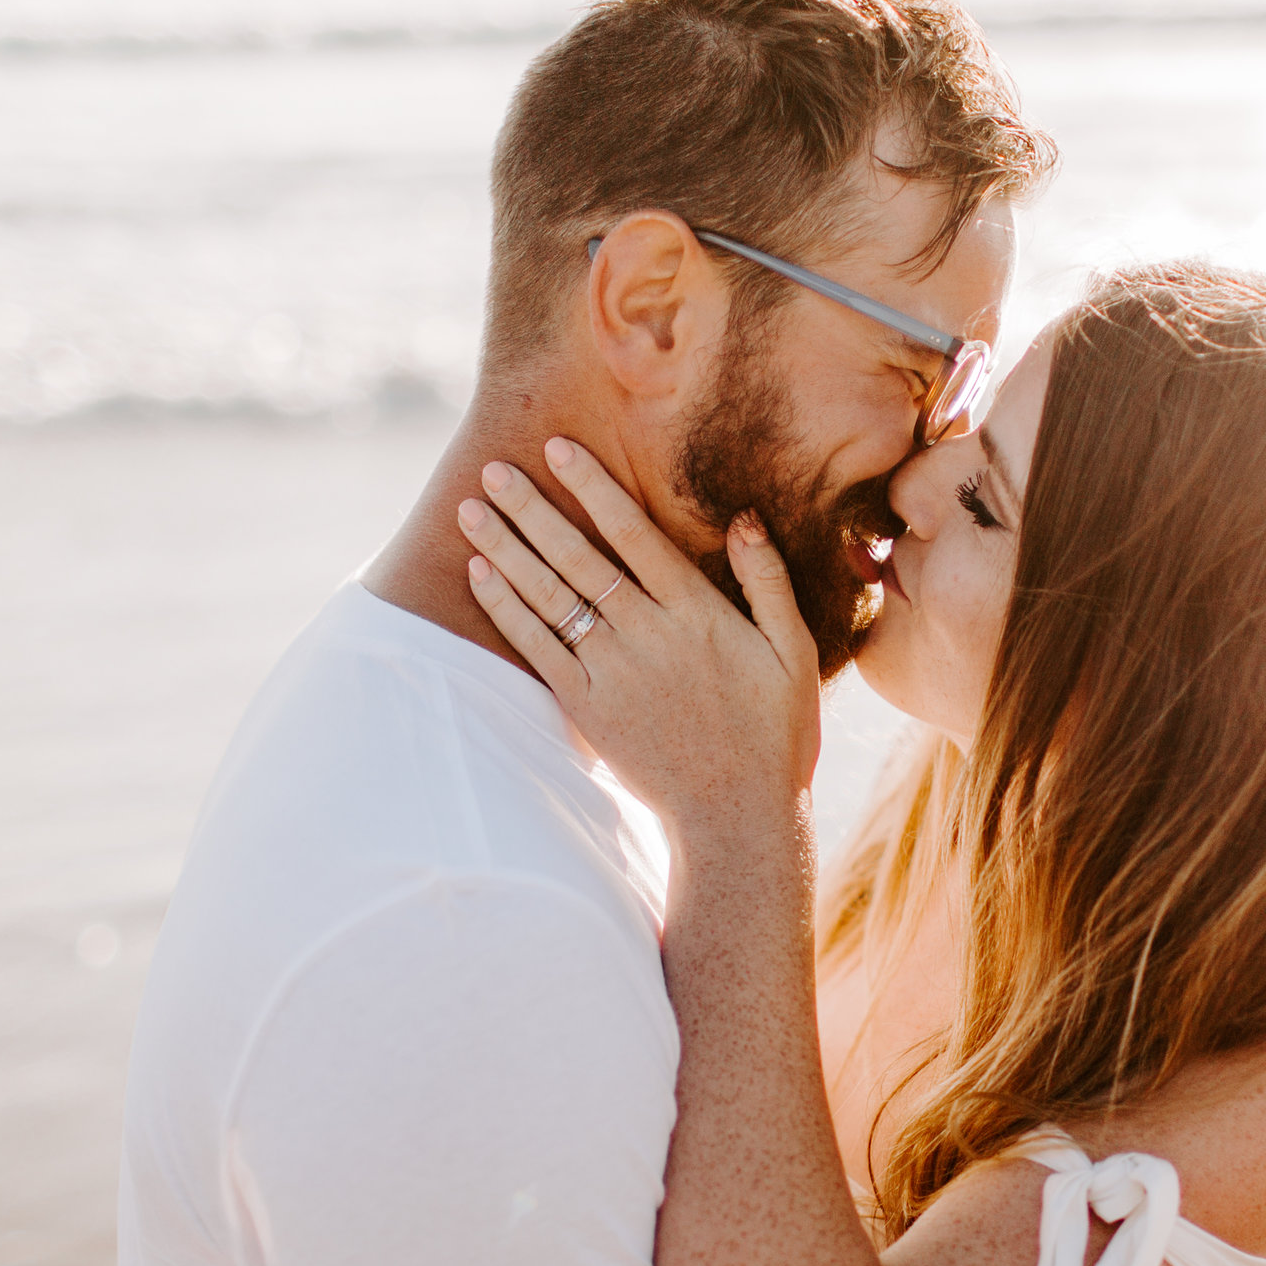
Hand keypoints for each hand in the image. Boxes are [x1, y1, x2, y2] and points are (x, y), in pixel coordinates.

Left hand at [457, 438, 820, 835]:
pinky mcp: (587, 707)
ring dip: (506, 547)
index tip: (558, 449)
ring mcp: (613, 671)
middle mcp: (648, 634)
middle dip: (531, 507)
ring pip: (549, 594)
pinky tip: (481, 573)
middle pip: (578, 555)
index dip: (593, 487)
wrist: (738, 816)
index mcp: (698, 612)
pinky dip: (507, 608)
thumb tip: (743, 518)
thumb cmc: (775, 734)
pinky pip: (538, 647)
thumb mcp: (794, 652)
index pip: (634, 533)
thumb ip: (768, 580)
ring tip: (471, 508)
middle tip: (493, 468)